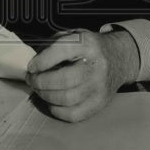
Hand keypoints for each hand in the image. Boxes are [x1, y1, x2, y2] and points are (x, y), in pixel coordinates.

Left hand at [25, 28, 139, 121]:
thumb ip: (53, 44)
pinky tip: (53, 101)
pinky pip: (73, 114)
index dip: (42, 60)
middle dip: (40, 82)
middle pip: (63, 80)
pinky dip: (57, 110)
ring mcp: (99, 86)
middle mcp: (96, 65)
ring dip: (46, 96)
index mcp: (88, 44)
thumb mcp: (74, 35)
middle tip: (32, 80)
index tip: (31, 66)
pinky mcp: (100, 103)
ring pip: (66, 99)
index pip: (62, 51)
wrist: (118, 58)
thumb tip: (33, 64)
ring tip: (40, 90)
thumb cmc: (90, 48)